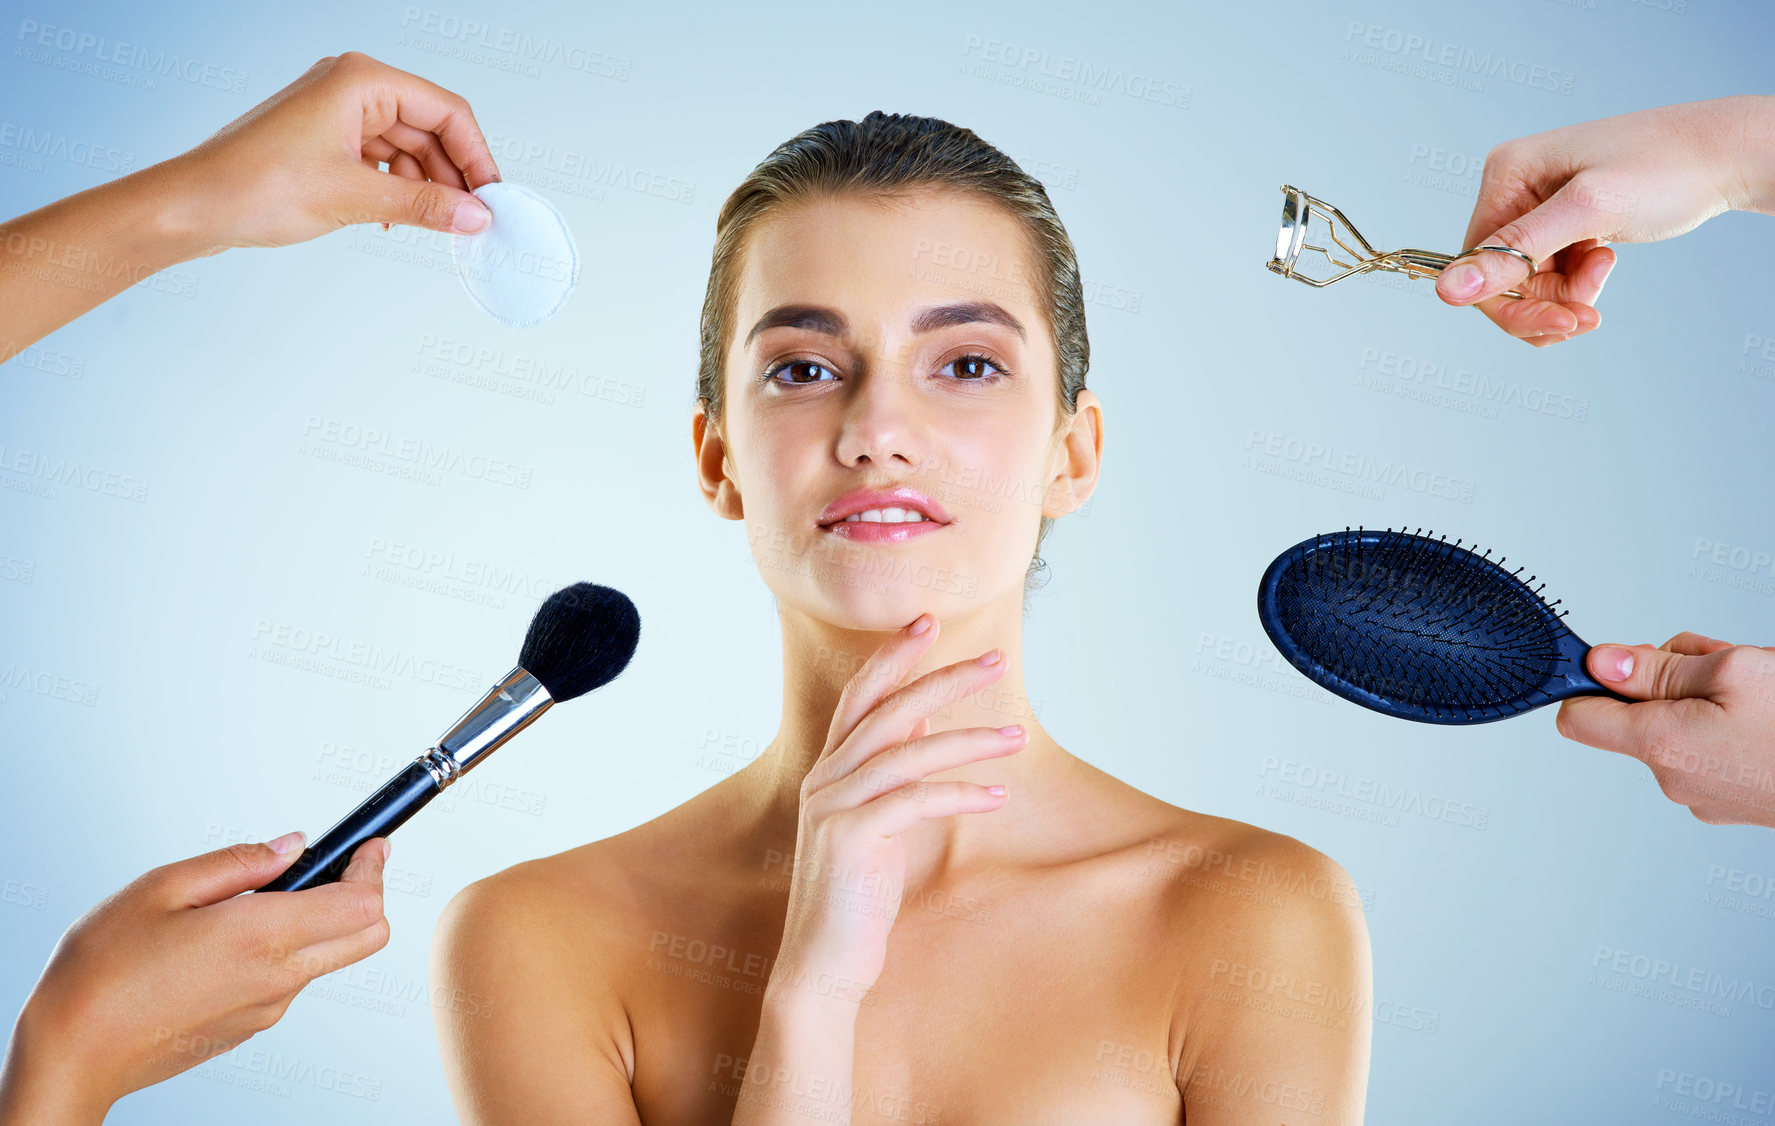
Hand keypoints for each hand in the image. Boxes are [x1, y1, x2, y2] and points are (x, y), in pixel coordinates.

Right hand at [0, 834, 389, 1123]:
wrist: (73, 1054)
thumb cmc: (103, 968)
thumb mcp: (162, 888)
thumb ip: (239, 862)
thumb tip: (294, 845)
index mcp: (263, 936)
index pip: (363, 902)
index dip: (373, 866)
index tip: (370, 844)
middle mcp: (279, 977)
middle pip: (368, 935)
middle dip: (366, 893)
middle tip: (335, 864)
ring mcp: (268, 1008)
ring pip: (329, 957)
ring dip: (320, 922)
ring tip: (259, 899)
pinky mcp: (251, 1026)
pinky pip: (290, 981)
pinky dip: (286, 951)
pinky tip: (233, 939)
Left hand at [171, 50, 500, 252]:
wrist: (193, 205)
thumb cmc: (254, 185)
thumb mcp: (354, 198)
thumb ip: (424, 205)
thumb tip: (474, 216)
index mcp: (361, 80)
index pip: (445, 111)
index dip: (476, 156)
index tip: (491, 198)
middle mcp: (352, 87)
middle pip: (429, 130)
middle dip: (451, 176)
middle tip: (469, 221)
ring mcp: (337, 113)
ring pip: (407, 149)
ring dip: (423, 188)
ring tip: (431, 226)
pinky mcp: (326, 140)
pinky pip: (381, 161)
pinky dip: (395, 190)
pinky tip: (395, 219)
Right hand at [770, 613, 1025, 1009]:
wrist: (823, 964)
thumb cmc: (858, 895)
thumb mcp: (879, 821)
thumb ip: (893, 766)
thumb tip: (925, 714)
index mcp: (829, 770)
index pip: (862, 695)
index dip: (894, 655)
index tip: (929, 621)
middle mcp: (825, 779)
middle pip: (889, 710)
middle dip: (944, 678)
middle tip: (995, 660)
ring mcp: (833, 807)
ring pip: (907, 751)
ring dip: (968, 740)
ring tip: (1018, 738)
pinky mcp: (852, 839)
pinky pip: (914, 801)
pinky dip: (959, 794)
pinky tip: (996, 798)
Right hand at [1435, 96, 1772, 345]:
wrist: (1725, 155)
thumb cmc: (1667, 168)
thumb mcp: (1589, 212)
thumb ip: (1516, 251)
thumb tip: (1446, 290)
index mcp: (1506, 174)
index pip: (1476, 264)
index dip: (1512, 304)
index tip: (1564, 322)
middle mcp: (1513, 189)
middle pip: (1498, 279)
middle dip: (1544, 304)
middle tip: (1588, 315)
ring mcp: (1537, 207)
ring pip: (1526, 284)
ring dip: (1565, 296)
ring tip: (1605, 270)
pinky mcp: (1562, 223)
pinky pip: (1548, 275)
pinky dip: (1575, 284)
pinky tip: (1605, 261)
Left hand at [1555, 632, 1774, 826]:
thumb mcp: (1732, 670)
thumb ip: (1656, 667)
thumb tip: (1599, 663)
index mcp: (1662, 745)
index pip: (1578, 718)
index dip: (1588, 683)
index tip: (1613, 662)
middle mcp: (1673, 778)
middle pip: (1635, 713)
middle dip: (1669, 677)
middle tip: (1719, 662)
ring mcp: (1703, 794)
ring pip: (1676, 725)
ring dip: (1705, 695)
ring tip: (1758, 689)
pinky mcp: (1730, 800)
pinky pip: (1707, 747)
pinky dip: (1726, 723)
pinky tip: (1766, 715)